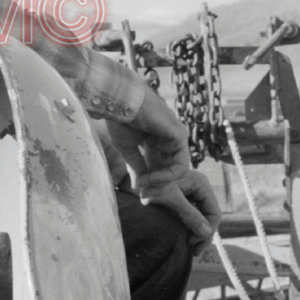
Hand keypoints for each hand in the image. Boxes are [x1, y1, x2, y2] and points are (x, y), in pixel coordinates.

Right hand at [101, 101, 218, 249]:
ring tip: (144, 187)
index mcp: (158, 141)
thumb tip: (140, 188)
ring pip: (178, 172)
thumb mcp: (129, 149)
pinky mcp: (180, 137)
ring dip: (161, 184)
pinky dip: (166, 177)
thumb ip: (137, 167)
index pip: (163, 169)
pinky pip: (179, 166)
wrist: (119, 101)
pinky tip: (149, 178)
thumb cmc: (122, 120)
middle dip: (158, 188)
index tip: (140, 194)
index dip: (152, 184)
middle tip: (144, 197)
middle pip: (172, 172)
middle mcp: (171, 140)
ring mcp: (177, 138)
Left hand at [141, 167, 220, 255]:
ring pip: (202, 218)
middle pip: (209, 217)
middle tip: (195, 252)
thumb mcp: (172, 199)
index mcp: (202, 184)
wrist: (139, 179)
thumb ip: (190, 214)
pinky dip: (191, 228)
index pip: (214, 213)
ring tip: (192, 249)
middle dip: (204, 235)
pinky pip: (194, 217)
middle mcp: (200, 188)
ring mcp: (193, 194)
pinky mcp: (185, 199)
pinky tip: (186, 239)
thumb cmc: (154, 184)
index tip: (191, 242)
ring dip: (198, 233)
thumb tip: (207, 232)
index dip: (207, 230)